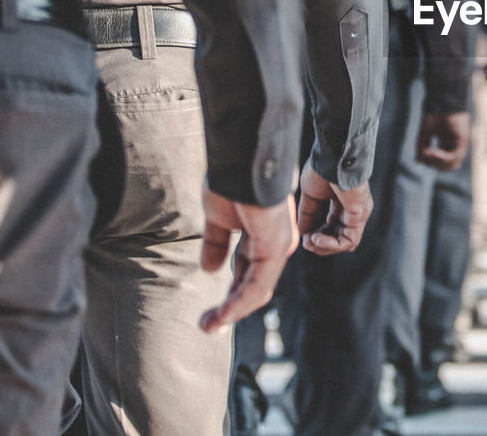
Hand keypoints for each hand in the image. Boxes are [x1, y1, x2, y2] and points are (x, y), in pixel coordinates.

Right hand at [199, 186, 296, 333]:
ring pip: (256, 290)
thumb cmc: (231, 181)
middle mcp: (276, 243)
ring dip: (231, 311)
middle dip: (231, 307)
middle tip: (209, 325)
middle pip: (254, 285)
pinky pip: (256, 284)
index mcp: (263, 235)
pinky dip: (238, 303)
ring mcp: (278, 246)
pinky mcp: (274, 247)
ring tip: (209, 326)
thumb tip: (208, 270)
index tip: (212, 313)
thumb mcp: (219, 219)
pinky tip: (221, 315)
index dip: (231, 294)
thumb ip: (216, 244)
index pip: (248, 272)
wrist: (239, 159)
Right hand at [297, 163, 373, 256]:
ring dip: (324, 247)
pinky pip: (348, 241)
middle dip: (319, 243)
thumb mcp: (310, 194)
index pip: (331, 226)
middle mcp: (352, 208)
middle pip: (338, 237)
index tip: (303, 235)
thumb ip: (308, 215)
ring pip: (345, 242)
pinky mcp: (360, 215)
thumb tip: (302, 234)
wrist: (332, 157)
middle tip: (306, 241)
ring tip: (310, 241)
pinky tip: (316, 238)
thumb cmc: (323, 168)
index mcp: (341, 201)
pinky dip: (331, 245)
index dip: (316, 234)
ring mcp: (358, 213)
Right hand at [417, 111, 470, 171]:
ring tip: (428, 154)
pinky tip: (433, 152)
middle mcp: (456, 146)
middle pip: (448, 166)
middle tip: (425, 156)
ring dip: (438, 163)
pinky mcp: (464, 141)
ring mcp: (461, 144)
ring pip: (453, 165)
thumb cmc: (434, 114)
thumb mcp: (425, 134)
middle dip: (435, 165)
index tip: (421, 156)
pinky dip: (443, 158)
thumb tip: (418, 162)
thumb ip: (421, 148)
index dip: (432, 163)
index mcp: (448, 144)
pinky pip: (455, 157)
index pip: (442, 163)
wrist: (442, 100)